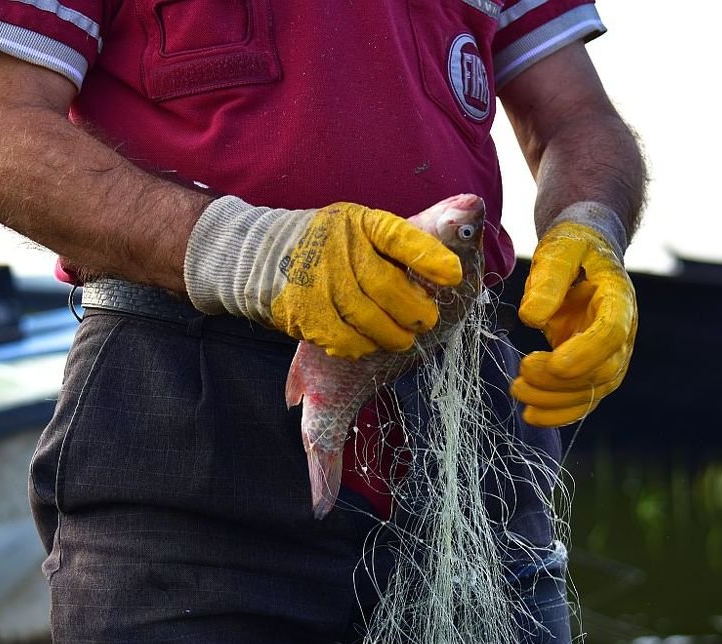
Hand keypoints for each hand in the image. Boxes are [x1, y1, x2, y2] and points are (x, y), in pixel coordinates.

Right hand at [184, 198, 461, 358]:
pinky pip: (341, 337)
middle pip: (387, 286)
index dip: (428, 257)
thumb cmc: (324, 243)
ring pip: (366, 318)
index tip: (454, 276)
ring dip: (392, 335)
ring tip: (403, 339)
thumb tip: (467, 219)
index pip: (400, 236)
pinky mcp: (302, 309)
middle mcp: (338, 246)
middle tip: (427, 321)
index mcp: (360, 221)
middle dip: (415, 310)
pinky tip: (367, 345)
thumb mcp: (358, 225)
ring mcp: (317, 279)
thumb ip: (401, 237)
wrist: (254, 254)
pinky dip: (360, 346)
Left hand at [511, 221, 636, 426]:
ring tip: (518, 391)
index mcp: (619, 299)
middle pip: (603, 370)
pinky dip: (559, 412)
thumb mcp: (560, 248)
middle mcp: (622, 331)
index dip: (586, 352)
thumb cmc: (573, 245)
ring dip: (555, 400)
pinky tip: (532, 415)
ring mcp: (609, 352)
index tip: (553, 363)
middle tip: (521, 374)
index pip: (612, 333)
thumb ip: (549, 278)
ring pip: (593, 390)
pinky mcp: (591, 364)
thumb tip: (531, 317)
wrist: (585, 248)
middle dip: (561, 381)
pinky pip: (583, 397)